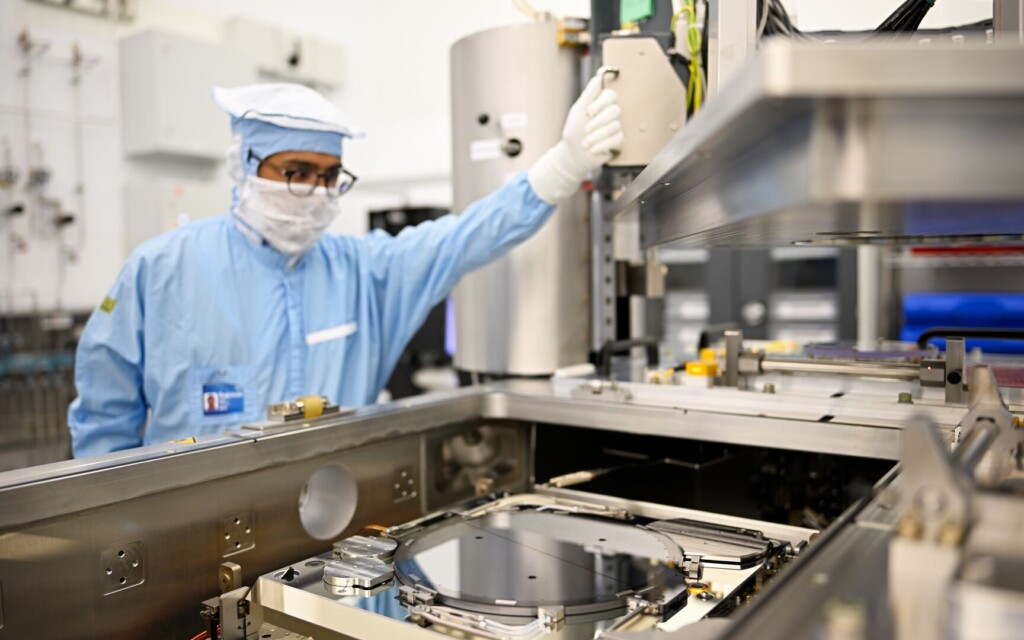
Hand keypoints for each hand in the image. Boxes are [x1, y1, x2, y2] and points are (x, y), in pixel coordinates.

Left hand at [528, 74, 623, 202]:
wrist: (573, 155)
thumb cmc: (574, 132)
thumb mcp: (578, 111)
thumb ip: (588, 94)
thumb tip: (598, 77)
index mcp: (601, 104)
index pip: (611, 95)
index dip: (601, 103)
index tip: (588, 112)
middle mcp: (610, 114)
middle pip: (615, 110)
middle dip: (598, 121)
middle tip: (585, 129)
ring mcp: (616, 127)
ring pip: (615, 126)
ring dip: (597, 136)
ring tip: (585, 143)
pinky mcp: (619, 141)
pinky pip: (617, 139)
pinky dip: (602, 144)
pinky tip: (592, 149)